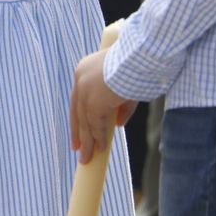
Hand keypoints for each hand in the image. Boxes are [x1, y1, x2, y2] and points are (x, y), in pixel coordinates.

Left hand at [69, 48, 136, 164]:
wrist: (138, 57)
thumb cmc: (136, 65)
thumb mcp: (125, 83)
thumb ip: (121, 105)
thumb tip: (118, 124)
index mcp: (84, 70)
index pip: (78, 98)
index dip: (79, 115)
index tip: (80, 130)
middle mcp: (81, 80)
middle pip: (77, 111)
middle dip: (78, 132)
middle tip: (78, 149)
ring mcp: (86, 92)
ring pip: (84, 122)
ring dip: (87, 142)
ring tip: (87, 158)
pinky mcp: (94, 102)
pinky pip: (96, 125)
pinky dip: (99, 138)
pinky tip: (101, 149)